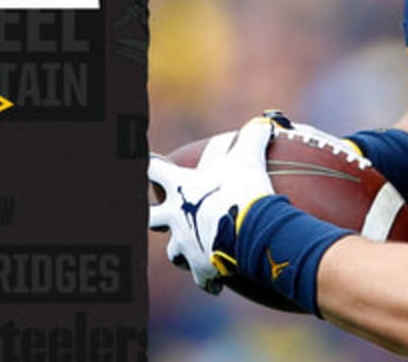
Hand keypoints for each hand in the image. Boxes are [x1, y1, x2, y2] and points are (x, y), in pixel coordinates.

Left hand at [148, 117, 276, 292]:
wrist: (249, 231)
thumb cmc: (243, 190)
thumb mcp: (249, 156)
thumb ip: (252, 137)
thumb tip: (264, 122)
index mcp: (181, 188)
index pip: (153, 170)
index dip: (147, 164)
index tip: (143, 161)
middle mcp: (175, 217)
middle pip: (150, 218)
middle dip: (152, 216)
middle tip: (158, 216)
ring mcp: (186, 245)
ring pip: (173, 253)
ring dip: (181, 251)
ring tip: (192, 251)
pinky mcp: (201, 268)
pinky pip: (202, 279)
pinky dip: (208, 280)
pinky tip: (215, 284)